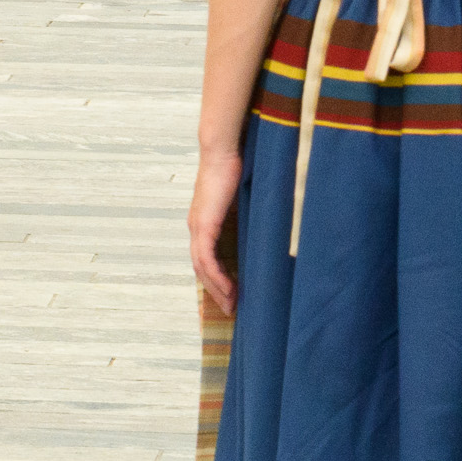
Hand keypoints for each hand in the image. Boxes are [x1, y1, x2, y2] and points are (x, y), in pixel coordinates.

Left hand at [188, 144, 245, 315]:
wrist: (223, 151)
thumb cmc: (236, 168)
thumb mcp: (243, 199)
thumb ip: (248, 215)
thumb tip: (264, 227)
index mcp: (204, 222)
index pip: (207, 257)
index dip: (217, 278)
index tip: (231, 295)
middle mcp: (197, 227)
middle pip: (202, 268)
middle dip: (216, 291)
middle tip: (231, 309)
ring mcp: (198, 227)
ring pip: (202, 268)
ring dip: (217, 289)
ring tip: (232, 306)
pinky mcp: (203, 225)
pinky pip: (207, 260)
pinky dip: (217, 277)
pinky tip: (230, 290)